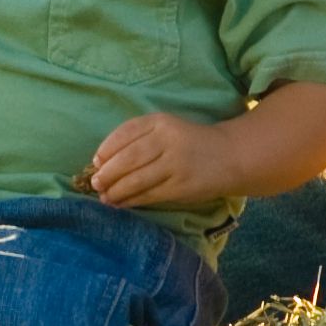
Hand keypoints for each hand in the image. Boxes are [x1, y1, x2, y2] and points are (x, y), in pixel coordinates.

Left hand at [86, 112, 229, 210]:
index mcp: (161, 122)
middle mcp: (168, 140)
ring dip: (116, 190)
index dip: (107, 148)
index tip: (96, 161)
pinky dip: (132, 200)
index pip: (125, 133)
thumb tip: (102, 161)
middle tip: (95, 183)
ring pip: (136, 179)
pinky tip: (121, 203)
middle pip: (128, 158)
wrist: (229, 156)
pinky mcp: (181, 186)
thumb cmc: (190, 143)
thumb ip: (139, 139)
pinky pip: (149, 194)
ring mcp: (176, 164)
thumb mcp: (166, 129)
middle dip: (107, 173)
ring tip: (105, 197)